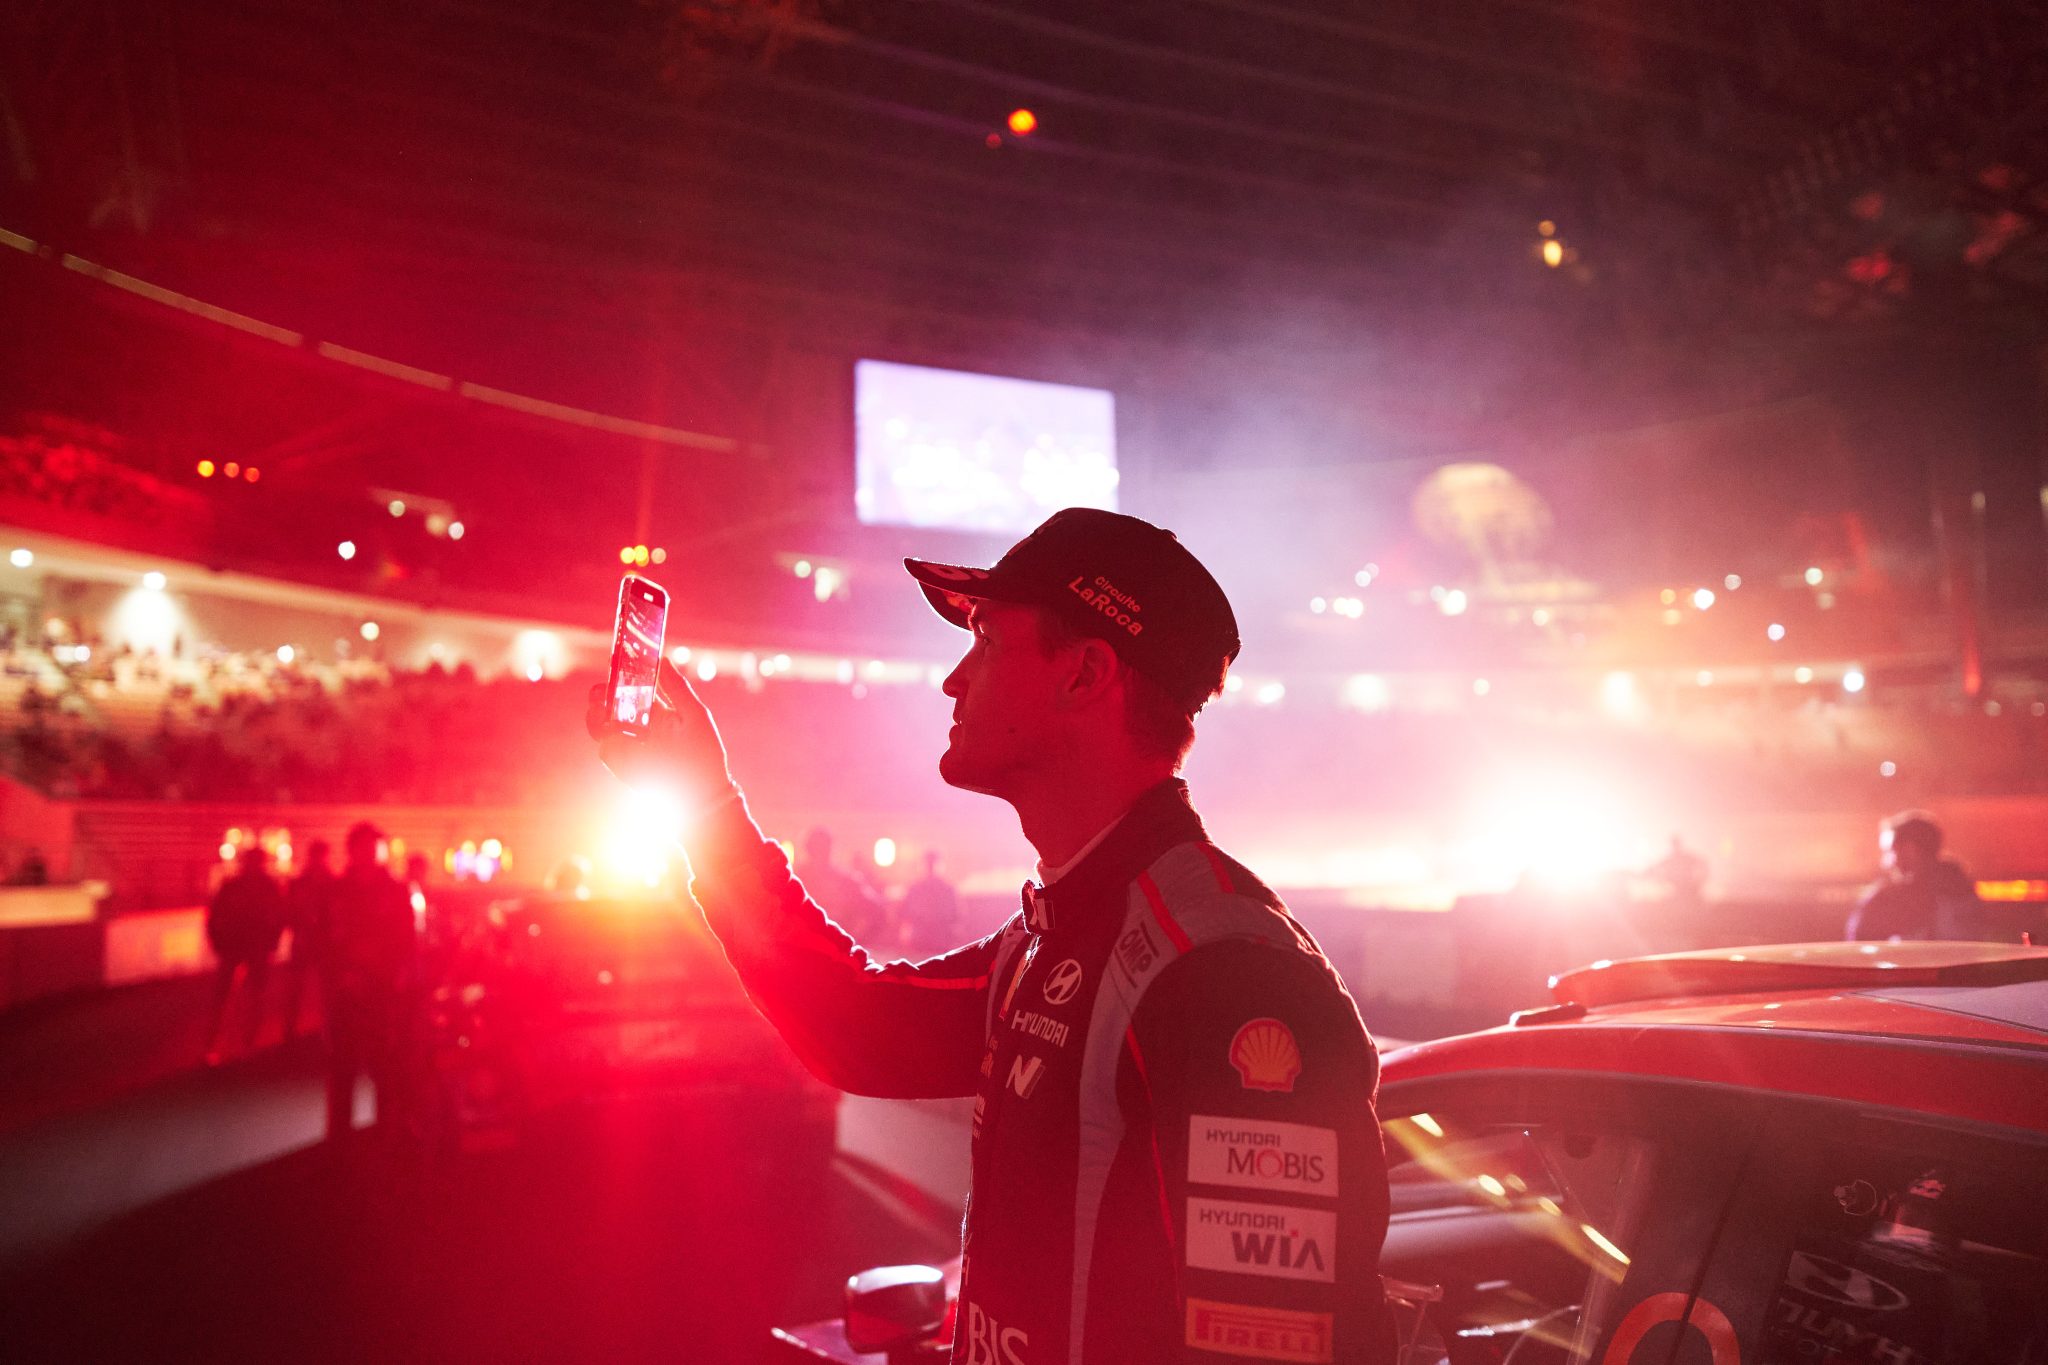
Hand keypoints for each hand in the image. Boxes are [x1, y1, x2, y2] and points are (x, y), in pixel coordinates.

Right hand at [587, 657, 737, 805]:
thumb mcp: (694, 715)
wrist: (703, 793)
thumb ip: (676, 687)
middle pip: (608, 706)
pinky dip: (610, 744)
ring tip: (604, 716)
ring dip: (597, 718)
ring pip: (600, 728)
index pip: (630, 690)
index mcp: (656, 712)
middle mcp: (639, 728)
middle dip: (599, 698)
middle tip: (600, 695)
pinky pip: (607, 752)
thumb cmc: (705, 752)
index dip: (618, 678)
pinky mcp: (623, 766)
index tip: (613, 667)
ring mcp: (629, 747)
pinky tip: (621, 742)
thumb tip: (661, 658)